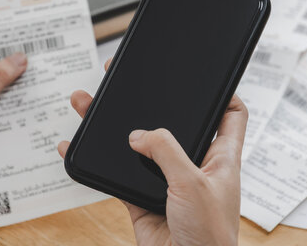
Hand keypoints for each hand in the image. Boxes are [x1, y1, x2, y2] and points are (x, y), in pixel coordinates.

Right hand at [58, 59, 247, 245]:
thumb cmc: (210, 236)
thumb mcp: (193, 183)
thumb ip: (166, 152)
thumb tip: (138, 134)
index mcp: (220, 156)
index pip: (231, 114)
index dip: (222, 93)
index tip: (206, 76)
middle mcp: (194, 164)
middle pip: (173, 123)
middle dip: (151, 100)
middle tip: (128, 78)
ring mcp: (167, 180)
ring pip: (140, 145)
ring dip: (115, 125)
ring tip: (89, 101)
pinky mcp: (143, 197)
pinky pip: (118, 173)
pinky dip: (98, 160)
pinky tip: (75, 145)